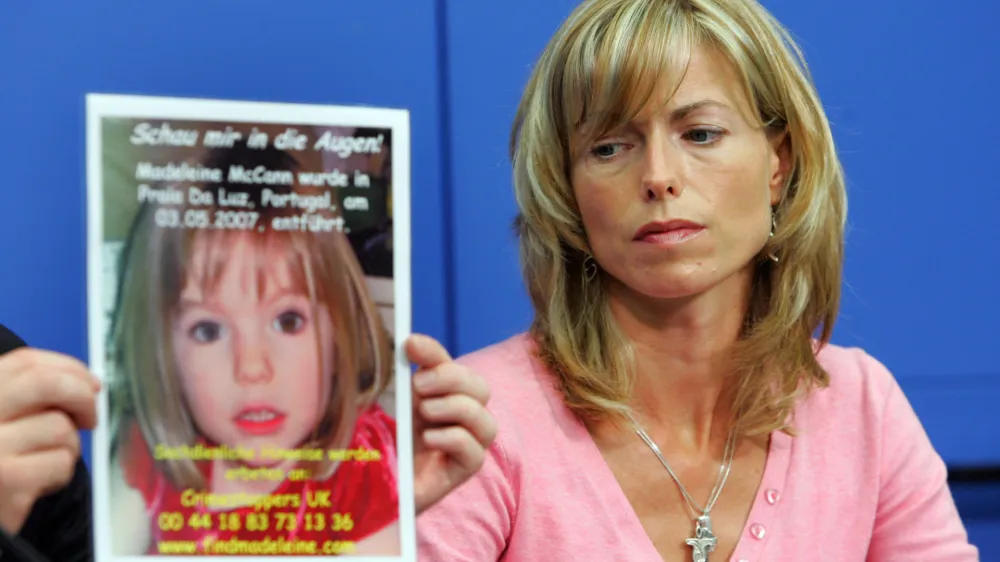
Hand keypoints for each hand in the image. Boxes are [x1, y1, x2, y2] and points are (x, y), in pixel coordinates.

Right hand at [0, 348, 99, 533]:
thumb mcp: (2, 420)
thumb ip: (30, 396)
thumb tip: (89, 384)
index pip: (26, 362)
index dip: (68, 369)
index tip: (90, 384)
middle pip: (47, 383)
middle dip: (83, 396)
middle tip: (90, 417)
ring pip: (61, 428)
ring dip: (69, 446)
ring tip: (46, 462)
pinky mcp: (8, 480)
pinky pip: (61, 462)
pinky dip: (61, 473)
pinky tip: (39, 483)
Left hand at [406, 334, 495, 514]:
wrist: (380, 488)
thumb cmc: (388, 446)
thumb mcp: (395, 408)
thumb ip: (406, 377)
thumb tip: (409, 344)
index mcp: (442, 396)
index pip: (449, 365)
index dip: (434, 352)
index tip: (410, 345)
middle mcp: (461, 418)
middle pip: (480, 388)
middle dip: (452, 379)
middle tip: (419, 386)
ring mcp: (467, 445)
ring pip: (485, 420)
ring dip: (455, 408)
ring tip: (424, 413)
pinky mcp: (464, 471)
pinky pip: (475, 452)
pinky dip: (453, 438)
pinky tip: (428, 440)